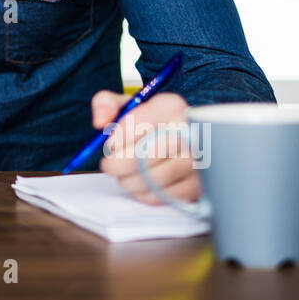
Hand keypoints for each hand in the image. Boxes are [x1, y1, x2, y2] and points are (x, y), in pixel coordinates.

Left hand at [90, 90, 199, 205]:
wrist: (178, 139)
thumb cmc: (147, 122)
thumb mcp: (126, 104)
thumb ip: (105, 104)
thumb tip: (100, 123)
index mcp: (171, 106)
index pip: (138, 125)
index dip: (118, 139)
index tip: (110, 146)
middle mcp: (190, 130)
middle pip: (148, 155)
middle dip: (120, 164)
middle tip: (109, 166)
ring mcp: (198, 159)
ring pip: (156, 178)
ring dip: (131, 181)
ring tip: (123, 176)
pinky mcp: (198, 184)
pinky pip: (166, 196)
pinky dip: (146, 194)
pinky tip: (140, 185)